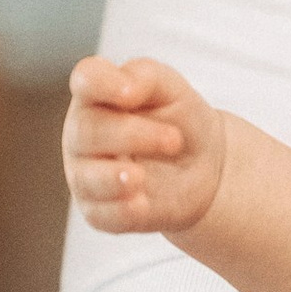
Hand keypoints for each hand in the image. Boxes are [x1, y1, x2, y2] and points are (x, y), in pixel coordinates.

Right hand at [64, 55, 227, 236]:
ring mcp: (87, 174)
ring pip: (86, 177)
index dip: (102, 84)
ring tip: (141, 177)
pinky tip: (141, 204)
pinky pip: (102, 214)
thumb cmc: (180, 120)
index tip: (131, 93)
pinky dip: (121, 210)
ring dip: (114, 178)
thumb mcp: (173, 90)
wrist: (206, 167)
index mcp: (98, 96)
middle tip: (173, 139)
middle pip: (87, 131)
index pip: (86, 80)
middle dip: (131, 135)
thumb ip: (147, 77)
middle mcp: (84, 134)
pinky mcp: (100, 211)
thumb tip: (125, 88)